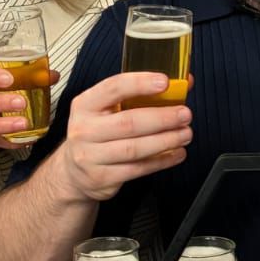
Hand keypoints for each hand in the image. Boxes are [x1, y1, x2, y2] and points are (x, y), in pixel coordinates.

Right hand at [51, 73, 192, 202]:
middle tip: (185, 114)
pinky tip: (176, 153)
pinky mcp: (102, 178)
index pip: (113, 88)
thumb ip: (142, 95)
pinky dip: (161, 161)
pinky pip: (137, 169)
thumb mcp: (109, 110)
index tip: (164, 82)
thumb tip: (183, 83)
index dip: (140, 83)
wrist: (74, 172)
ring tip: (185, 134)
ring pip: (134, 148)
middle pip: (129, 122)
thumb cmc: (98, 133)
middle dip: (162, 118)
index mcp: (85, 104)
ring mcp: (91, 156)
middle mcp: (84, 129)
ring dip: (166, 141)